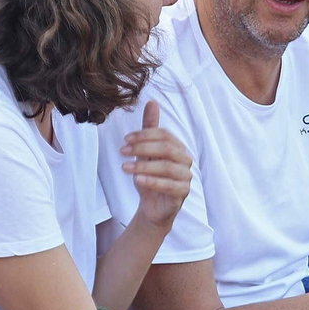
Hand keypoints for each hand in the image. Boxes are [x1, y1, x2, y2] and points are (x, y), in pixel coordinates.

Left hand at [121, 101, 192, 228]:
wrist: (153, 207)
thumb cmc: (151, 177)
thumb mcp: (146, 153)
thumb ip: (150, 129)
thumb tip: (152, 102)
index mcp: (178, 147)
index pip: (164, 135)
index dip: (145, 135)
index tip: (125, 139)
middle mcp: (185, 160)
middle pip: (167, 149)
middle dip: (143, 148)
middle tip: (123, 151)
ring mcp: (186, 177)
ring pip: (167, 167)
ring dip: (144, 165)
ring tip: (125, 167)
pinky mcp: (182, 193)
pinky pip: (169, 185)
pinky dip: (152, 181)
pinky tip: (137, 179)